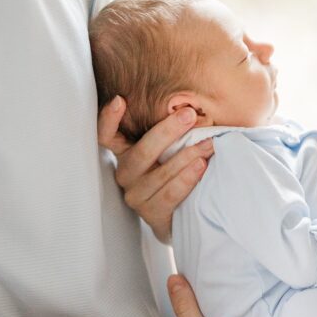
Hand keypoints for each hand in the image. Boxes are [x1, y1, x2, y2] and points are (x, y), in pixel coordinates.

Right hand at [97, 97, 213, 240]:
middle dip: (167, 131)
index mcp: (126, 153)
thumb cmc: (178, 172)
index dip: (109, 119)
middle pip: (141, 151)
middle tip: (189, 115)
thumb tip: (192, 106)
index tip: (120, 100)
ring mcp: (136, 195)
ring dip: (187, 155)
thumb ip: (170, 132)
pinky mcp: (151, 214)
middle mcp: (126, 173)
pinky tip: (201, 166)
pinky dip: (187, 178)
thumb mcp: (170, 149)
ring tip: (208, 144)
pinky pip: (169, 194)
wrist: (183, 215)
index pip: (108, 136)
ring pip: (159, 173)